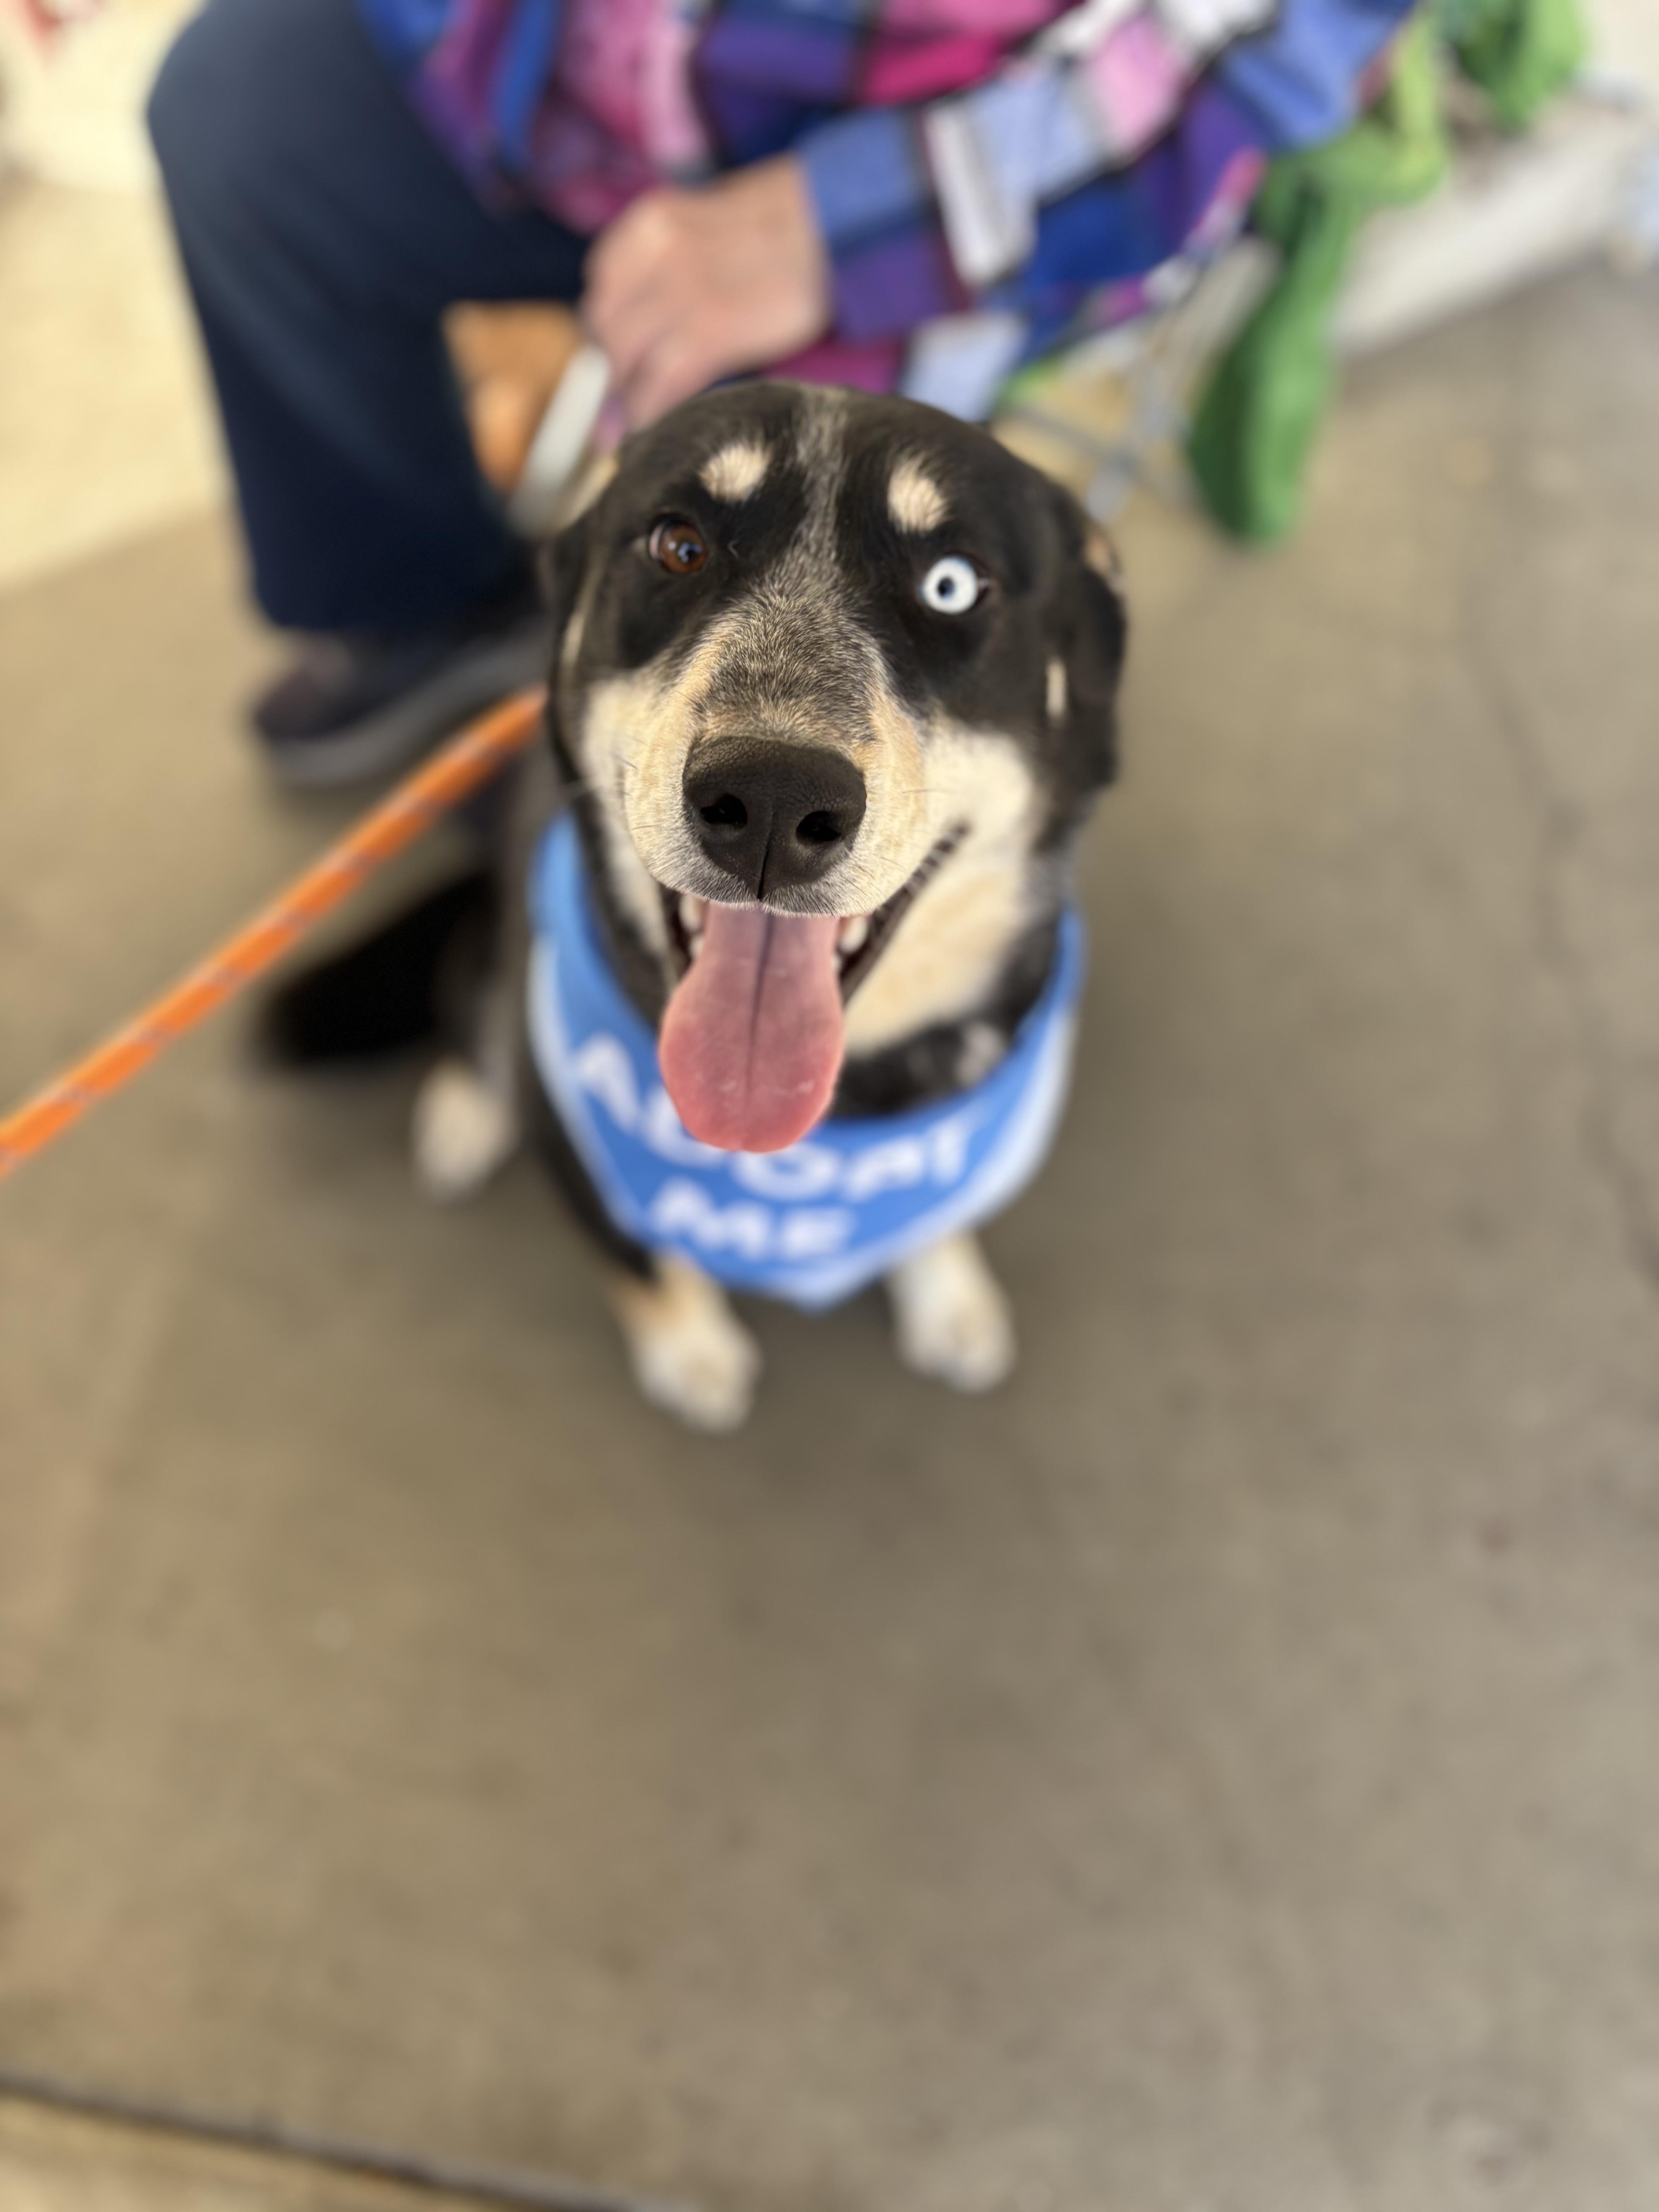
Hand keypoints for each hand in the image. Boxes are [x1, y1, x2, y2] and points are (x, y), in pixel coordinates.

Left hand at [584, 157, 831, 428]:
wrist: (842, 224)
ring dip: (630, 394)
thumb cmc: (792, 225)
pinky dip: (651, 411)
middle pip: (606, 326)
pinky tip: (657, 427)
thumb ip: (674, 259)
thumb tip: (643, 320)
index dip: (609, 328)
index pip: (603, 284)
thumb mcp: (712, 222)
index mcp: (651, 221)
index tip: (623, 355)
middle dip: (616, 366)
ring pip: (625, 359)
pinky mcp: (711, 329)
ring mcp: (680, 290)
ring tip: (647, 412)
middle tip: (636, 392)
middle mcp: (654, 250)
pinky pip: (660, 383)